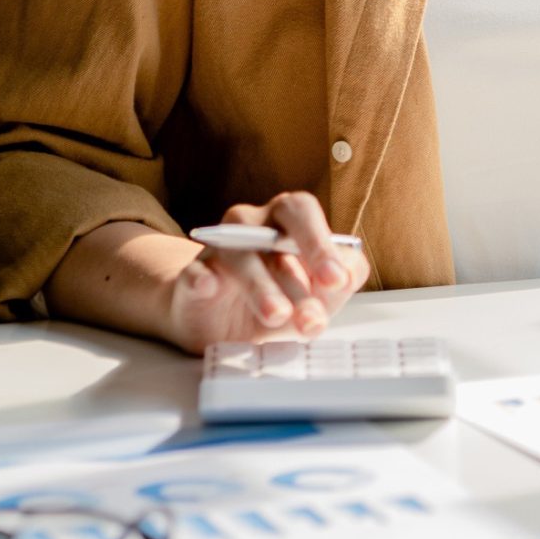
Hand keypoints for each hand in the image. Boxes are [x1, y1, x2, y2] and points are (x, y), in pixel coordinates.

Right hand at [163, 192, 370, 353]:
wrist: (219, 325)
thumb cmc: (277, 300)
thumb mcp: (316, 298)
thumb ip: (339, 285)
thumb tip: (347, 276)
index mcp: (288, 222)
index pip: (307, 215)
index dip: (325, 243)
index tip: (338, 280)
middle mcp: (256, 224)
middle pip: (284, 212)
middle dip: (311, 245)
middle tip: (328, 284)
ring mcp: (220, 247)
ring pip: (241, 253)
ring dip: (262, 284)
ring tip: (279, 314)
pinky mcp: (192, 278)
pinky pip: (194, 274)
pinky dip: (202, 279)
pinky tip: (209, 287)